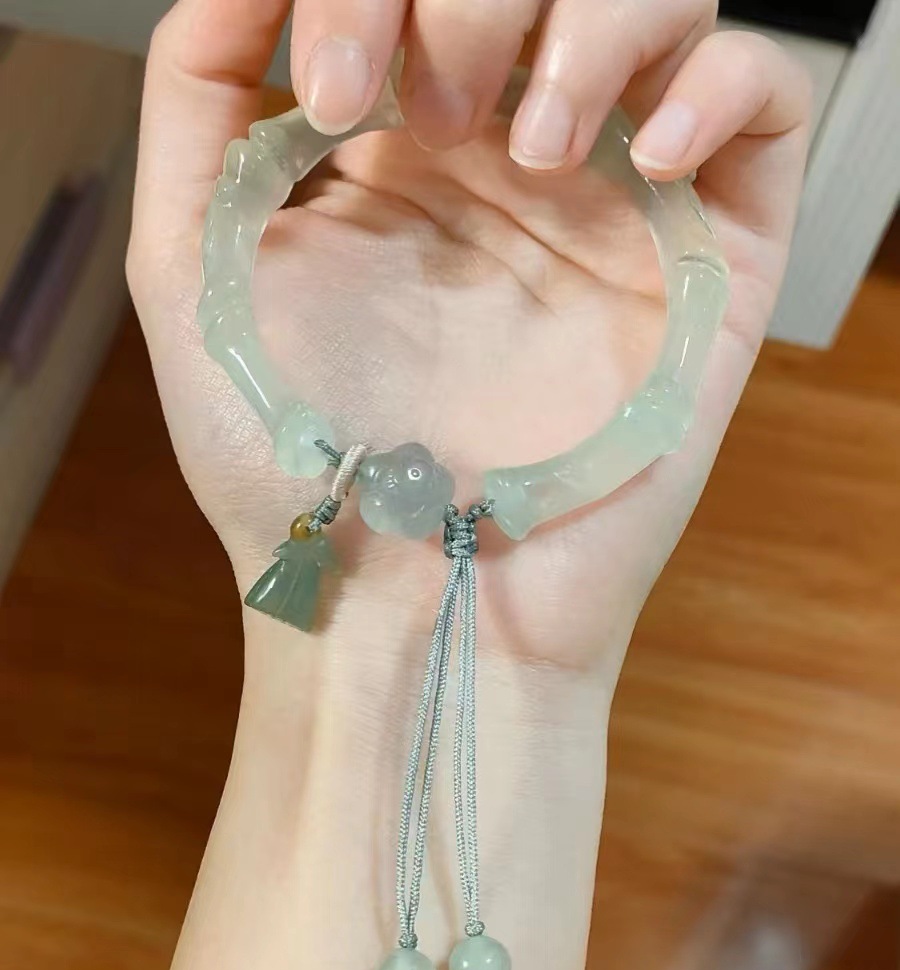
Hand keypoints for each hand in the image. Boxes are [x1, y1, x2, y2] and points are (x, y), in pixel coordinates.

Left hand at [129, 0, 809, 671]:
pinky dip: (722, 83)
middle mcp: (517, 160)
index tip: (334, 92)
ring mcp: (616, 205)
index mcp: (405, 146)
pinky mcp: (705, 266)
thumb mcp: (193, 267)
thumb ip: (197, 101)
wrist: (403, 598)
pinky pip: (768, 104)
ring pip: (663, 4)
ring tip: (529, 149)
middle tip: (429, 115)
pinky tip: (644, 154)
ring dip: (594, 26)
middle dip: (473, 0)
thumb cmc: (295, 462)